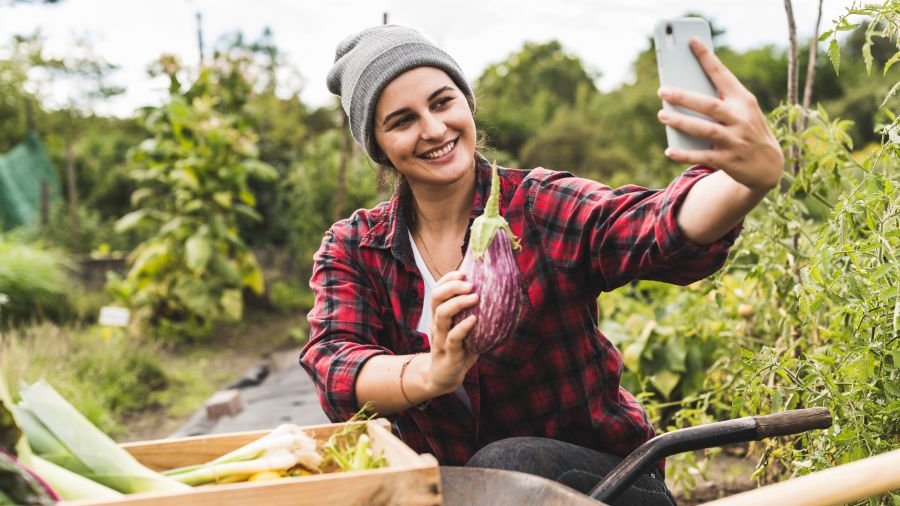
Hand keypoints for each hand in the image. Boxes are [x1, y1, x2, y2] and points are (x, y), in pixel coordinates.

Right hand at [426, 271, 479, 394]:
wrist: (444, 377)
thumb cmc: (458, 349)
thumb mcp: (464, 328)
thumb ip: (475, 313)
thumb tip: (502, 296)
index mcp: (439, 315)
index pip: (438, 290)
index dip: (448, 279)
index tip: (463, 272)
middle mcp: (437, 324)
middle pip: (436, 297)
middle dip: (452, 287)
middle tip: (471, 284)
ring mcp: (440, 338)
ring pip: (441, 315)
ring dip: (458, 303)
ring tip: (474, 297)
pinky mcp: (448, 354)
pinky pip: (453, 338)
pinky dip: (463, 328)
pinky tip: (474, 320)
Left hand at [657, 37, 783, 191]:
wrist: (768, 165)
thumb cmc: (747, 129)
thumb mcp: (742, 111)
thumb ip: (720, 100)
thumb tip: (684, 90)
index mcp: (743, 100)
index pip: (723, 75)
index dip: (707, 58)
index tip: (691, 42)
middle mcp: (741, 119)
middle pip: (710, 105)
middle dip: (685, 97)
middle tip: (663, 91)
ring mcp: (736, 140)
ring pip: (705, 129)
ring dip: (682, 123)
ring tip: (662, 115)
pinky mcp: (729, 161)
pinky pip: (703, 156)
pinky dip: (685, 154)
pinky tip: (669, 150)